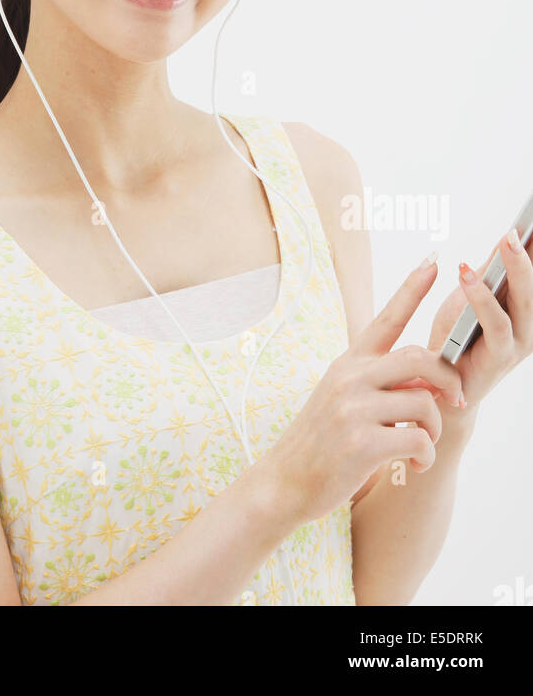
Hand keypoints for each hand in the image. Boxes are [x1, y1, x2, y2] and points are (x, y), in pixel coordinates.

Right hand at [269, 257, 462, 526]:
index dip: (412, 288)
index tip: (434, 261)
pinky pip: (418, 440)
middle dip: (448, 379)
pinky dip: (425, 456)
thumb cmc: (323, 441)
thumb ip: (383, 383)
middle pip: (420, 358)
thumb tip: (429, 380)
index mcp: (348, 362)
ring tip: (422, 444)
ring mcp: (353, 409)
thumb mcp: (346, 399)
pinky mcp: (361, 443)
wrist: (285, 480)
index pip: (386, 317)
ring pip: (425, 403)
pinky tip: (412, 464)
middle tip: (455, 400)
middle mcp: (350, 378)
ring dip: (435, 428)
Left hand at [422, 227, 532, 412]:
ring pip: (522, 307)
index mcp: (525, 311)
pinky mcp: (498, 359)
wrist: (441, 387)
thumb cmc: (457, 337)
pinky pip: (495, 327)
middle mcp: (529, 328)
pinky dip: (482, 299)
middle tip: (516, 231)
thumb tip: (508, 237)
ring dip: (513, 273)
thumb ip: (492, 272)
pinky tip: (466, 274)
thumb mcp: (474, 296)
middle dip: (528, 259)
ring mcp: (517, 345)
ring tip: (501, 244)